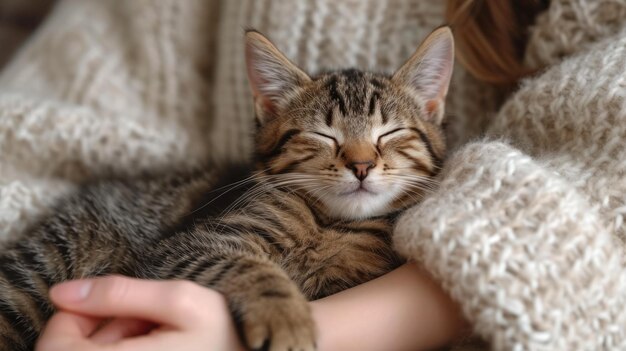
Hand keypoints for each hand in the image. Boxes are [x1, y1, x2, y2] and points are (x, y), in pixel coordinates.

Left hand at [36, 276, 245, 350]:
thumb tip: (60, 291)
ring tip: (156, 331)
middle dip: (99, 328)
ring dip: (115, 341)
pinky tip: (156, 345)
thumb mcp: (180, 300)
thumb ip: (118, 293)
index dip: (72, 315)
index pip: (55, 345)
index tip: (108, 302)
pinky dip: (126, 350)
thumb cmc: (225, 333)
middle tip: (143, 317)